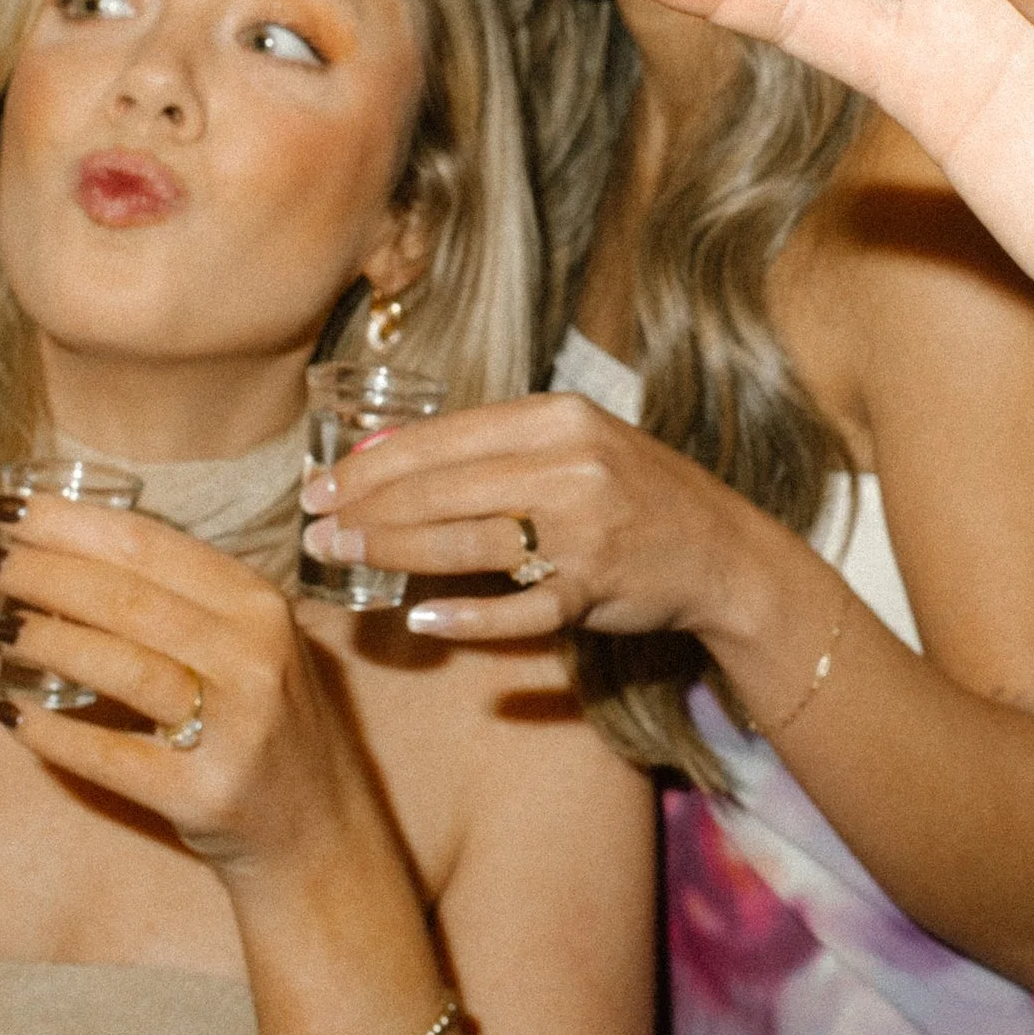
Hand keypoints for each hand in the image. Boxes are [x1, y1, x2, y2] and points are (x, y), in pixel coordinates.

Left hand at [0, 497, 357, 879]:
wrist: (318, 826)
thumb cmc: (262, 718)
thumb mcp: (246, 641)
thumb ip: (181, 597)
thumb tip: (64, 548)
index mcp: (258, 604)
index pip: (151, 545)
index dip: (70, 521)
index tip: (8, 505)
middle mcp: (253, 657)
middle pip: (128, 598)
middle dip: (44, 572)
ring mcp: (232, 729)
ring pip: (119, 666)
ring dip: (45, 640)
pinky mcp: (202, 793)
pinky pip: (108, 755)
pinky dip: (51, 733)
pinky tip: (10, 712)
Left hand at [300, 393, 769, 645]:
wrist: (719, 548)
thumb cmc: (629, 490)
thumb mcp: (571, 443)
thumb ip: (492, 448)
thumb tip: (382, 458)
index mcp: (557, 417)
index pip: (441, 437)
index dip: (369, 463)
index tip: (320, 485)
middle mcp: (570, 466)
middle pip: (441, 490)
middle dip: (365, 510)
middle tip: (314, 529)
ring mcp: (583, 532)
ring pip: (465, 543)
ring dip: (392, 553)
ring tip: (342, 558)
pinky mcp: (592, 591)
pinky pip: (514, 610)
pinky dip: (463, 616)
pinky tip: (419, 617)